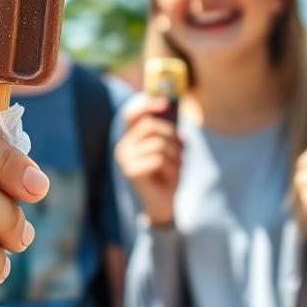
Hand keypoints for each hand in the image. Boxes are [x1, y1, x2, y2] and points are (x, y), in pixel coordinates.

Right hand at [114, 95, 182, 225]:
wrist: (166, 204)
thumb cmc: (168, 174)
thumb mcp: (171, 150)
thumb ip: (169, 133)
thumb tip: (174, 116)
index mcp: (131, 139)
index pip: (132, 115)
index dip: (146, 105)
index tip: (165, 102)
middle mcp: (123, 146)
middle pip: (149, 125)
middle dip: (171, 135)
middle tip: (182, 149)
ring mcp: (125, 159)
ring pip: (157, 143)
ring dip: (174, 156)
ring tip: (177, 168)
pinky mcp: (131, 171)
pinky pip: (157, 159)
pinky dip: (170, 168)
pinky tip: (170, 178)